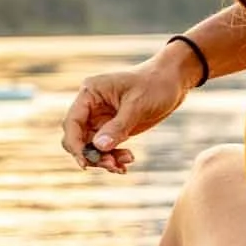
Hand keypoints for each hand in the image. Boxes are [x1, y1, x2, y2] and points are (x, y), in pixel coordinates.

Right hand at [61, 57, 192, 173]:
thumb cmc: (155, 84)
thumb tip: (99, 147)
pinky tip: (127, 162)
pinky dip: (113, 157)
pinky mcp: (112, 128)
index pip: (72, 122)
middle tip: (112, 165)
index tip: (84, 163)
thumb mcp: (137, 105)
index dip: (75, 144)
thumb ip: (117, 127)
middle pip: (78, 138)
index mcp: (90, 93)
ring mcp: (101, 118)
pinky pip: (105, 148)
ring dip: (104, 159)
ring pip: (91, 146)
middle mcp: (91, 107)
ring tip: (125, 163)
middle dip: (92, 154)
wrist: (172, 81)